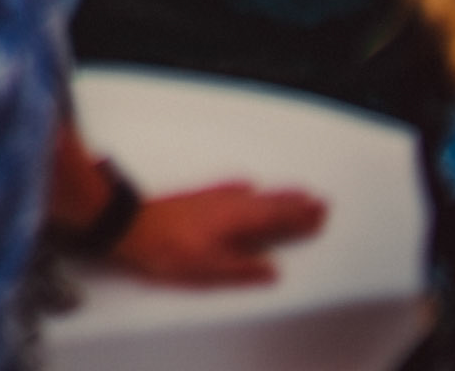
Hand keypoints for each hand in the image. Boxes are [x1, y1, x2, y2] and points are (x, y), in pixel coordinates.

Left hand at [110, 181, 327, 285]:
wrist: (134, 226)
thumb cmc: (169, 249)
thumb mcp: (209, 269)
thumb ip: (243, 269)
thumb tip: (272, 270)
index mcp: (237, 219)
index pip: (277, 218)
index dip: (299, 218)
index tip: (320, 214)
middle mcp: (231, 202)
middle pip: (271, 203)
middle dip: (297, 203)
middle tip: (320, 201)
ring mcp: (216, 197)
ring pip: (256, 194)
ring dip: (279, 195)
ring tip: (297, 194)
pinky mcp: (202, 196)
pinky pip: (234, 187)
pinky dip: (248, 188)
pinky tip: (250, 185)